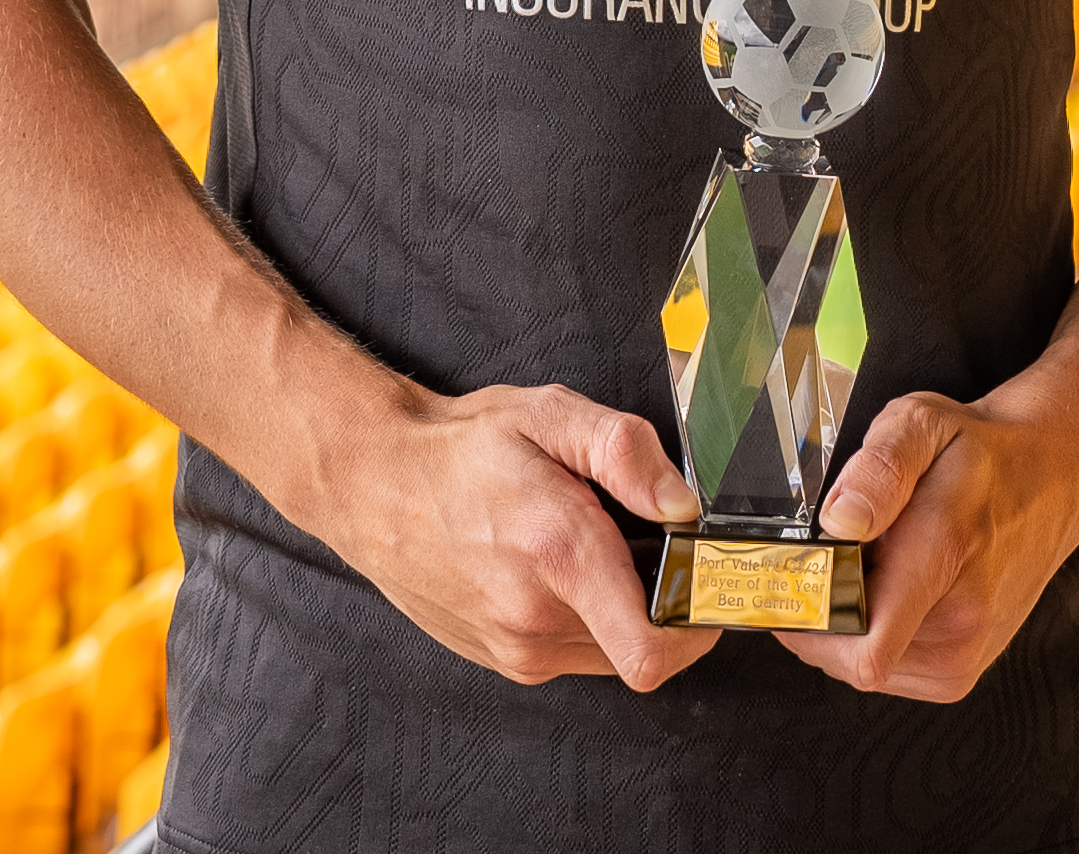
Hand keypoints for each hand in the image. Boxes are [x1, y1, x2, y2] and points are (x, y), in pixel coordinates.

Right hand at [314, 382, 721, 692]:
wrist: (374, 484)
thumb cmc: (461, 449)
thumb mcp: (549, 416)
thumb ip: (625, 453)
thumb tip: (682, 505)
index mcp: (557, 554)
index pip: (654, 649)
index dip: (699, 625)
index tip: (705, 584)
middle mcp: (536, 618)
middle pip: (646, 647)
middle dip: (663, 602)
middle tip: (643, 546)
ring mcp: (516, 650)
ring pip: (613, 654)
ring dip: (622, 613)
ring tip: (590, 552)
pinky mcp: (505, 661)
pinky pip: (576, 655)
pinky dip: (587, 621)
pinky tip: (557, 572)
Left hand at [778, 379, 1078, 700]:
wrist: (1051, 479)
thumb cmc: (980, 453)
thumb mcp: (922, 424)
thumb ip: (879, 468)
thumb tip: (839, 520)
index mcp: (944, 560)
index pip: (862, 646)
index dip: (805, 621)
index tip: (786, 580)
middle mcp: (960, 624)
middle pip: (843, 656)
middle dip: (819, 613)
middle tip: (831, 559)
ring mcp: (964, 656)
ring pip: (857, 666)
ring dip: (845, 624)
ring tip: (871, 568)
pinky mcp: (960, 672)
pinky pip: (884, 669)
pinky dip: (870, 634)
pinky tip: (887, 590)